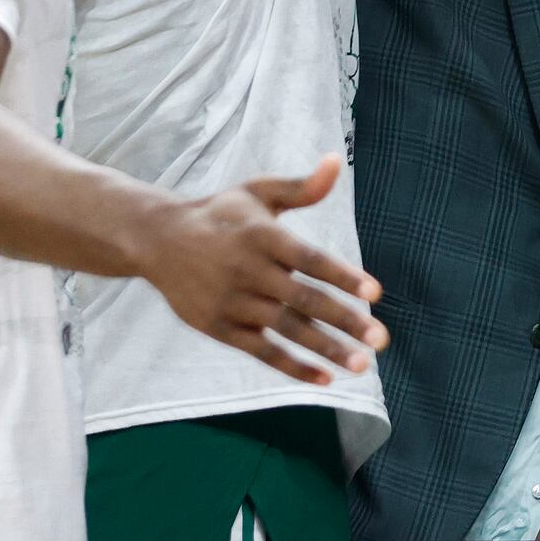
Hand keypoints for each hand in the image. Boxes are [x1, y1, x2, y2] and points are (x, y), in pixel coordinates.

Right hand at [140, 153, 388, 384]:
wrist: (158, 241)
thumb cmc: (221, 214)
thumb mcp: (258, 192)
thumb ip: (301, 187)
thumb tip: (335, 161)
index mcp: (262, 235)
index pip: (310, 260)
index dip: (342, 276)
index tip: (375, 294)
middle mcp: (248, 270)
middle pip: (303, 300)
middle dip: (345, 321)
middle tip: (381, 340)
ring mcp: (232, 302)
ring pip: (286, 330)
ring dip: (325, 349)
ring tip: (361, 365)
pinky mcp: (219, 327)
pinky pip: (261, 352)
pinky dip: (292, 366)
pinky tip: (324, 378)